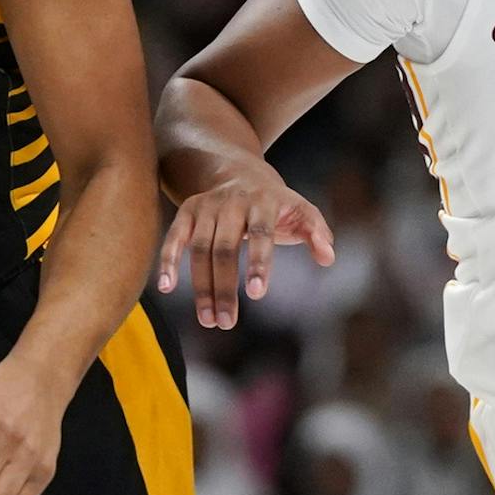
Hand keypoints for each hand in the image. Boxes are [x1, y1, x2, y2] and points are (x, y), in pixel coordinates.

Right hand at [156, 166, 334, 329]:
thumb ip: (316, 232)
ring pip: (199, 249)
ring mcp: (207, 207)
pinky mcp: (187, 211)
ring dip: (201, 286)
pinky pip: (175, 237)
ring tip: (208, 320)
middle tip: (226, 323)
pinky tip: (167, 287)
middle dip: (224, 287)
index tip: (257, 294)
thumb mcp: (301, 210)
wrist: (238, 171)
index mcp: (264, 202)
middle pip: (225, 249)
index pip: (261, 234)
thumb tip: (328, 257)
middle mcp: (232, 203)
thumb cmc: (275, 203)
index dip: (259, 263)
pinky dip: (168, 260)